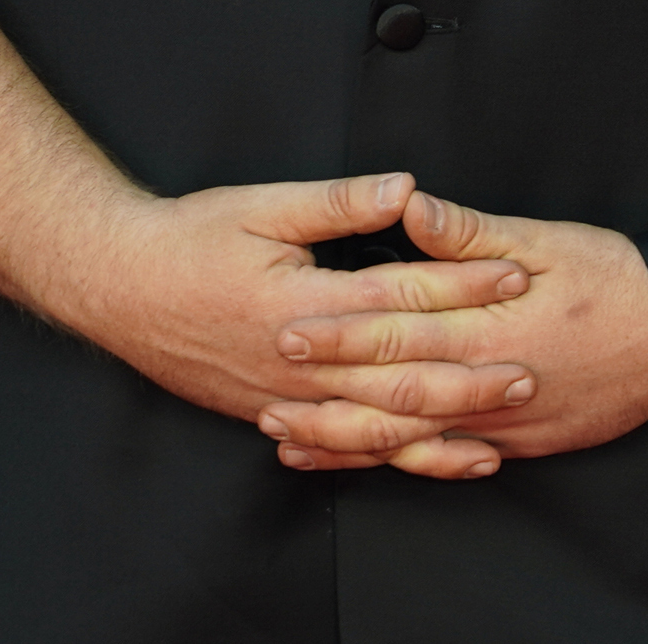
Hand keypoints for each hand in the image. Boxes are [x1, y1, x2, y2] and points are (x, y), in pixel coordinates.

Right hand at [48, 172, 536, 480]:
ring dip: (440, 427)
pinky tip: (427, 459)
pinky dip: (390, 458)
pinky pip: (342, 448)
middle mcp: (298, 361)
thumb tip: (406, 189)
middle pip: (401, 374)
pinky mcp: (271, 415)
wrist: (118, 287)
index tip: (516, 274)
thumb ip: (340, 203)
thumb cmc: (187, 240)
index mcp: (303, 302)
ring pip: (376, 425)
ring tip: (497, 428)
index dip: (465, 285)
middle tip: (530, 366)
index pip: (403, 296)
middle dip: (471, 372)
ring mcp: (284, 398)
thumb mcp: (263, 205)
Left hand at [258, 191, 647, 470]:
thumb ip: (468, 232)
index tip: (289, 326)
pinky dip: (399, 462)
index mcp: (487, 323)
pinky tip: (364, 462)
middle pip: (392, 389)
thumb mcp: (540, 238)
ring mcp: (501, 420)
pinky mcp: (516, 443)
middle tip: (268, 388)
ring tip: (292, 440)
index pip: (398, 327)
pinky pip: (445, 459)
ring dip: (347, 439)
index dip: (340, 330)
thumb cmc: (610, 278)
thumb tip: (410, 206)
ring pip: (410, 437)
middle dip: (326, 390)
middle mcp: (487, 380)